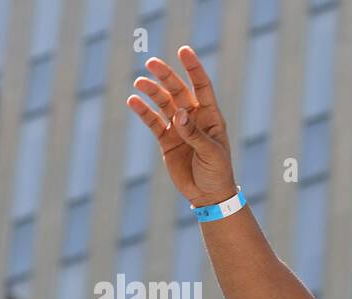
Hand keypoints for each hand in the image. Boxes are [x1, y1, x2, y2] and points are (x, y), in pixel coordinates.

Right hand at [126, 46, 236, 207]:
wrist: (208, 195)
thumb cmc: (217, 173)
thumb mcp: (211, 154)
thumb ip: (194, 134)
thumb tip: (179, 114)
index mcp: (211, 117)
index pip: (202, 87)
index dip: (193, 68)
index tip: (183, 51)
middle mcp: (194, 118)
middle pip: (178, 91)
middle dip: (166, 76)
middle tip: (151, 63)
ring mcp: (179, 127)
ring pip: (163, 103)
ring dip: (152, 91)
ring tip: (139, 83)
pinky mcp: (167, 139)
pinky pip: (153, 121)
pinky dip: (143, 111)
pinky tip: (133, 101)